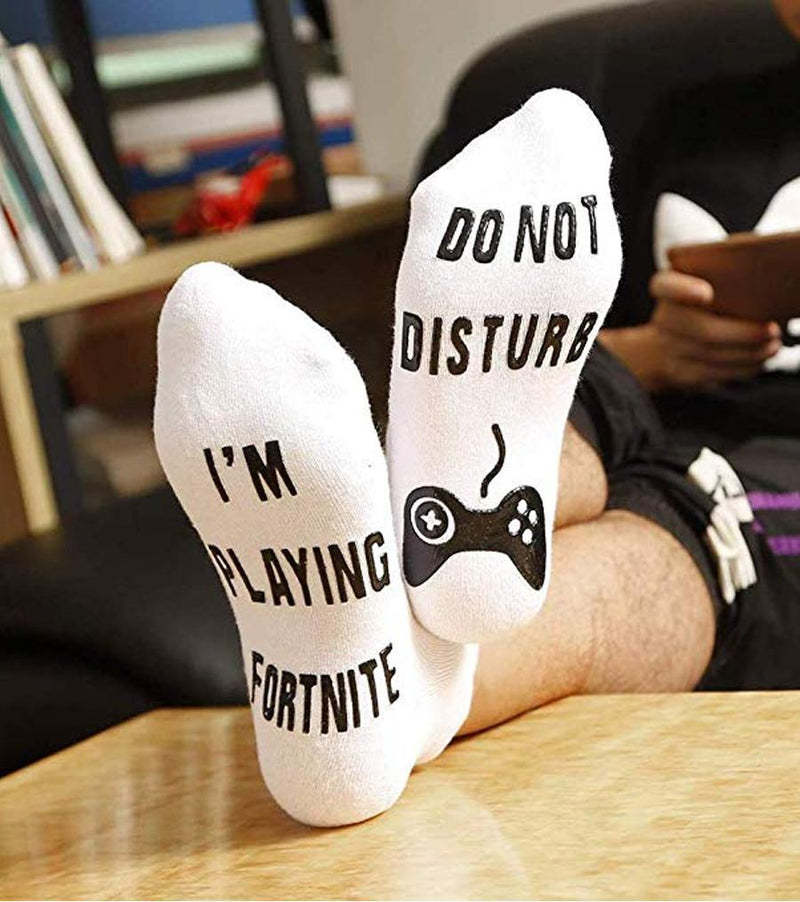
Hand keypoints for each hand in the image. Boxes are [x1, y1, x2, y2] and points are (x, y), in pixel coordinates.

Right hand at [600, 270, 781, 391]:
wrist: (672, 340)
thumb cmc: (707, 298)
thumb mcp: (712, 275)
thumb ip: (729, 266)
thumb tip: (763, 261)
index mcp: (668, 286)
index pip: (666, 286)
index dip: (684, 290)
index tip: (706, 293)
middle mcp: (663, 318)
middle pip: (699, 329)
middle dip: (740, 333)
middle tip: (771, 329)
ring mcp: (669, 349)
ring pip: (712, 355)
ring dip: (749, 352)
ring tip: (774, 344)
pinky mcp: (682, 373)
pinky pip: (715, 374)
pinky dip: (743, 368)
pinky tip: (762, 358)